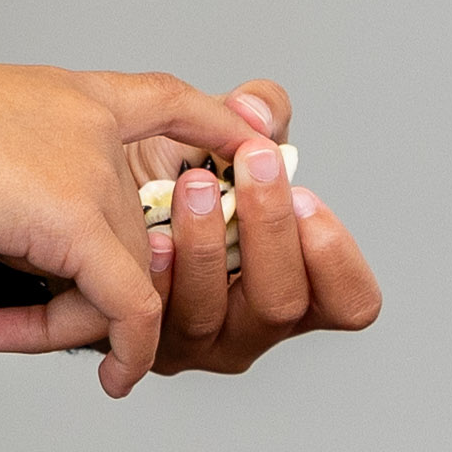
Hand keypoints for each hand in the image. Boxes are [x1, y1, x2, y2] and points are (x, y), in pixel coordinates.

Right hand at [0, 54, 280, 399]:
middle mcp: (92, 125)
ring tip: (34, 341)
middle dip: (121, 282)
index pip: (165, 96)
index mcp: (68, 95)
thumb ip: (19, 163)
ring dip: (94, 323)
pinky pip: (127, 303)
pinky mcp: (71, 218)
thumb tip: (27, 225)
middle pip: (146, 221)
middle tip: (69, 321)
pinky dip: (129, 347)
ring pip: (132, 269)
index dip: (214, 122)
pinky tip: (115, 376)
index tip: (250, 145)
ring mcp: (88, 170)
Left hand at [136, 84, 382, 373]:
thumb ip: (260, 113)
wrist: (100, 197)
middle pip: (282, 305)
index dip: (338, 260)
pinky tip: (152, 234)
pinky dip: (157, 271)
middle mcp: (254, 323)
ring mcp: (199, 340)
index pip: (350, 302)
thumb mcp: (227, 136)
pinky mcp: (145, 341)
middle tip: (254, 164)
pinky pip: (153, 316)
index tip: (306, 197)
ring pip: (214, 312)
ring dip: (206, 244)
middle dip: (268, 230)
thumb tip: (256, 109)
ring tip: (193, 185)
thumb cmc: (178, 174)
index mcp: (298, 284)